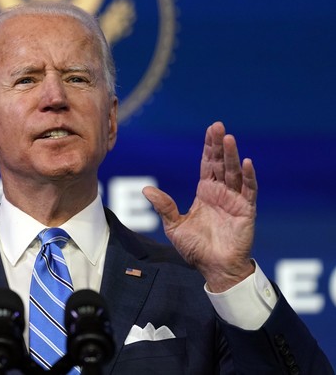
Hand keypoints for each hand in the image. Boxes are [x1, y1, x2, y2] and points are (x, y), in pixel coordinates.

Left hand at [143, 122, 256, 291]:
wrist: (214, 268)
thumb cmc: (196, 249)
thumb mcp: (174, 226)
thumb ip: (164, 206)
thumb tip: (146, 189)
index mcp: (205, 193)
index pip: (207, 164)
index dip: (208, 147)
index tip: (210, 130)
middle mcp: (221, 192)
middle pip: (221, 163)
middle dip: (219, 145)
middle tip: (218, 126)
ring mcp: (234, 200)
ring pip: (234, 173)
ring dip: (232, 156)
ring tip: (229, 139)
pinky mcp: (246, 211)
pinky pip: (248, 191)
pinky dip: (248, 177)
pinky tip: (246, 163)